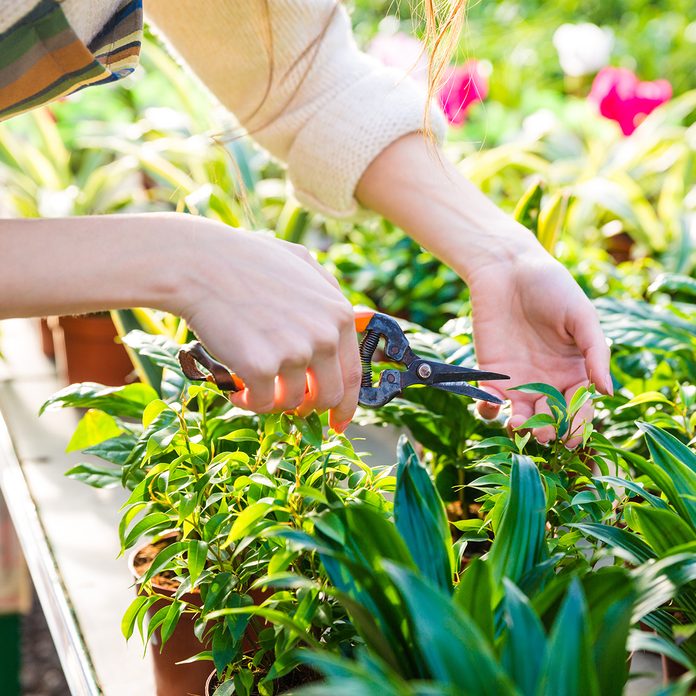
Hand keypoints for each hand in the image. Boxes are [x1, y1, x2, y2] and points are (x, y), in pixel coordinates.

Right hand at [176, 220, 360, 430]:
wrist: (199, 264)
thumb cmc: (246, 261)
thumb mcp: (302, 263)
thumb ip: (328, 292)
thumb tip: (347, 320)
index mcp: (339, 315)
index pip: (353, 374)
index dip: (346, 405)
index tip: (337, 422)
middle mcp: (324, 336)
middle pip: (328, 397)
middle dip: (307, 407)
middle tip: (286, 404)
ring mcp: (294, 353)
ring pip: (292, 403)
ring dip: (272, 400)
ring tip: (249, 383)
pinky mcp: (261, 367)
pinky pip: (262, 404)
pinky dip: (247, 401)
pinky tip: (234, 387)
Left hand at [465, 248, 611, 447]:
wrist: (508, 269)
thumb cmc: (552, 288)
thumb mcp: (582, 317)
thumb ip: (595, 353)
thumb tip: (608, 391)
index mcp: (574, 372)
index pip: (579, 408)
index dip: (577, 425)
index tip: (573, 437)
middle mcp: (547, 382)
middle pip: (549, 418)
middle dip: (548, 431)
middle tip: (544, 434)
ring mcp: (517, 381)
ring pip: (519, 416)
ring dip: (519, 426)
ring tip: (517, 423)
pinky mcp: (490, 374)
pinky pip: (489, 401)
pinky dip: (488, 409)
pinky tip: (492, 404)